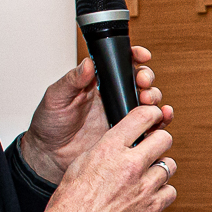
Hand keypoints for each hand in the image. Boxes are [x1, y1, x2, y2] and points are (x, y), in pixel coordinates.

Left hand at [17, 47, 165, 183]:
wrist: (50, 155)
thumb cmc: (49, 124)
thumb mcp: (56, 97)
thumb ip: (72, 80)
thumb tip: (88, 63)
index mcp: (97, 83)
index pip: (120, 64)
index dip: (134, 57)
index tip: (140, 56)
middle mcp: (113, 96)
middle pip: (140, 81)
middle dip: (146, 78)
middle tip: (142, 83)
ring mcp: (122, 115)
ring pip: (149, 101)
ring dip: (155, 98)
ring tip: (148, 101)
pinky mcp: (128, 134)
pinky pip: (151, 125)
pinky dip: (161, 120)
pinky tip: (162, 118)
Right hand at [39, 105, 176, 211]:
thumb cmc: (72, 200)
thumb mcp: (82, 162)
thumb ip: (106, 148)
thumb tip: (121, 141)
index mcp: (110, 149)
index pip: (142, 118)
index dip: (152, 115)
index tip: (154, 117)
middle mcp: (130, 164)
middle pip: (164, 139)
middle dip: (159, 142)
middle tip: (153, 148)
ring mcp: (144, 186)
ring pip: (169, 166)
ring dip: (160, 168)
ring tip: (147, 174)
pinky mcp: (152, 207)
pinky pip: (170, 191)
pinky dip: (162, 192)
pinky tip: (150, 193)